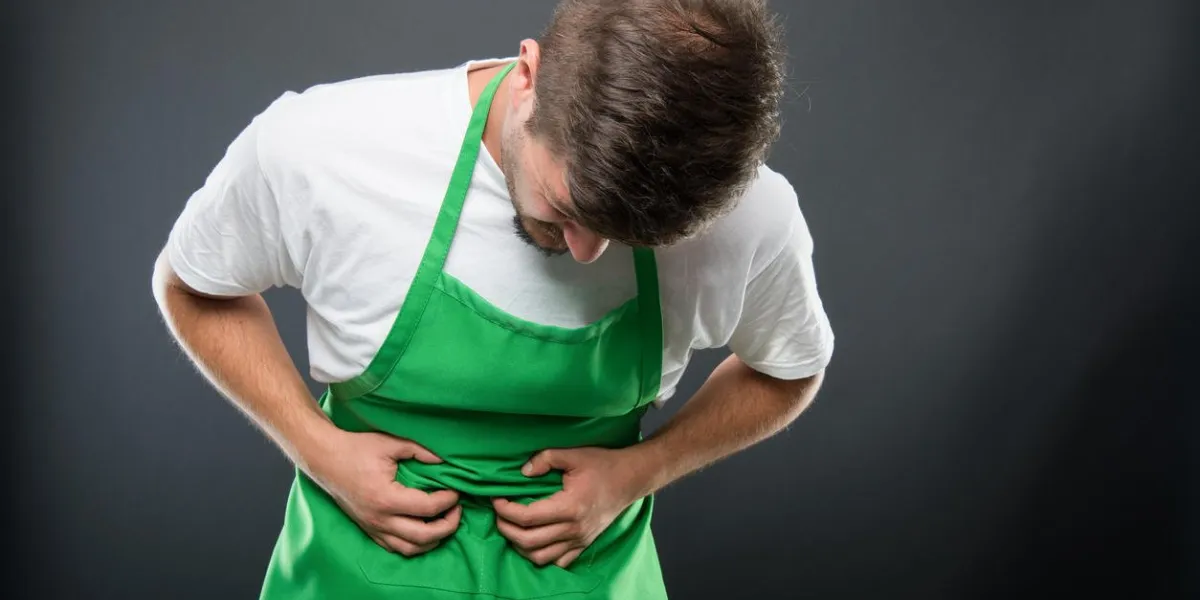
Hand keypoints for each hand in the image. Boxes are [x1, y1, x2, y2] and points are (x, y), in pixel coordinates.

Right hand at [307, 429, 460, 556]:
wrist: (325, 459)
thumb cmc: (356, 449)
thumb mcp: (390, 443)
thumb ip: (420, 451)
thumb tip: (444, 461)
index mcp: (386, 498)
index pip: (428, 508)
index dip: (448, 500)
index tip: (456, 491)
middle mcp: (380, 519)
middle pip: (424, 536)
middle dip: (448, 526)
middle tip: (457, 510)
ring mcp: (373, 528)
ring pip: (410, 548)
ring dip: (433, 540)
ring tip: (444, 522)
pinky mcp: (368, 530)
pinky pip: (395, 547)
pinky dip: (414, 544)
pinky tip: (423, 530)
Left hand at [492, 447, 648, 567]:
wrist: (630, 479)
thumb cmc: (602, 465)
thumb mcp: (573, 455)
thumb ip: (546, 459)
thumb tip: (523, 472)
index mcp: (570, 507)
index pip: (527, 517)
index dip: (506, 510)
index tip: (497, 499)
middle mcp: (574, 529)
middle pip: (528, 541)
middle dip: (506, 529)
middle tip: (499, 514)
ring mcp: (579, 540)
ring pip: (540, 557)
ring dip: (520, 545)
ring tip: (512, 528)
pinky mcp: (584, 544)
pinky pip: (557, 562)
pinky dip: (540, 556)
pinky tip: (533, 541)